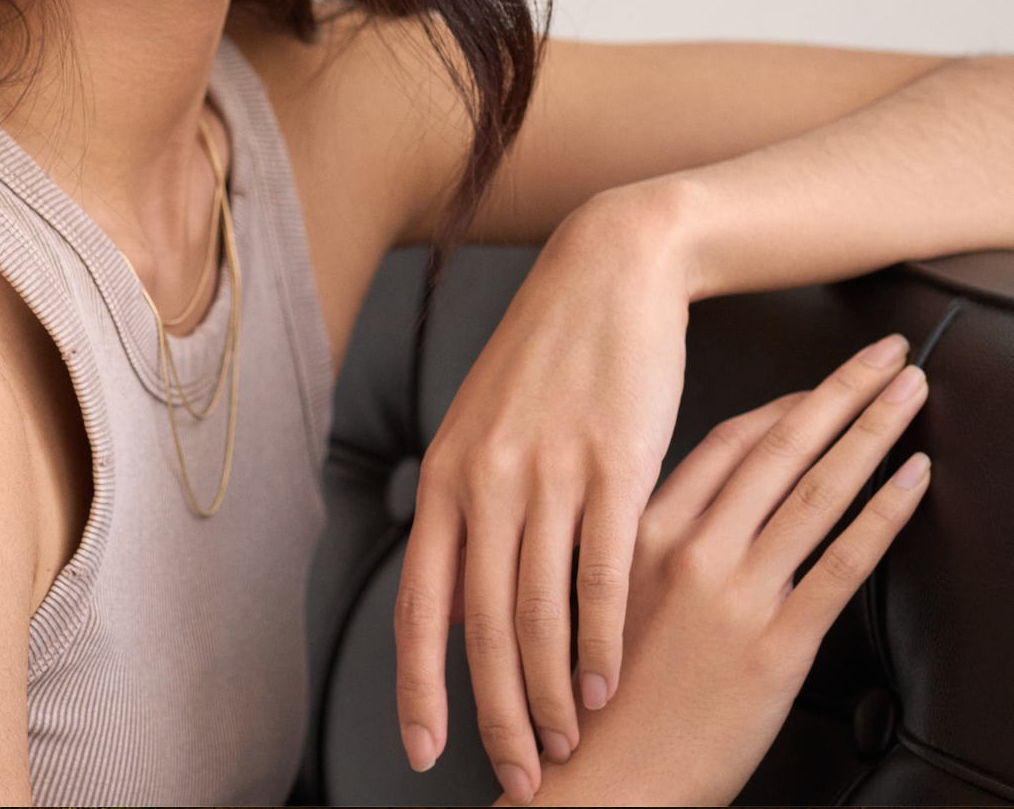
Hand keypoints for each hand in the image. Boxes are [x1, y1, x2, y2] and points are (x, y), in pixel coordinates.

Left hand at [395, 187, 692, 799]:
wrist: (607, 274)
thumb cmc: (546, 361)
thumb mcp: (482, 430)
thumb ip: (464, 520)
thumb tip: (453, 613)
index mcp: (445, 474)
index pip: (419, 604)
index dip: (419, 687)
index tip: (426, 755)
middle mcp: (485, 479)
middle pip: (481, 629)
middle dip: (495, 716)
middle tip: (519, 777)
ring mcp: (548, 472)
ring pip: (541, 615)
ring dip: (552, 696)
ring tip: (565, 746)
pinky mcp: (613, 465)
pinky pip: (602, 577)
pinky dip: (602, 644)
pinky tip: (607, 687)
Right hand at [534, 335, 929, 804]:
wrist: (598, 784)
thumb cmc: (594, 699)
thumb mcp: (601, 598)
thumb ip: (646, 544)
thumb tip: (700, 513)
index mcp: (640, 529)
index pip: (727, 441)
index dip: (785, 404)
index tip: (823, 382)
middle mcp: (690, 548)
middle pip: (781, 447)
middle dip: (842, 392)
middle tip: (886, 354)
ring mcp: (734, 593)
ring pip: (817, 490)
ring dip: (872, 432)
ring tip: (909, 394)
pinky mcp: (775, 645)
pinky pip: (841, 563)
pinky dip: (883, 514)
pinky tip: (914, 480)